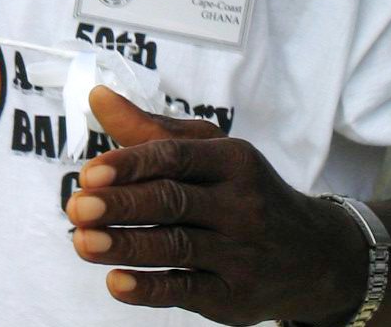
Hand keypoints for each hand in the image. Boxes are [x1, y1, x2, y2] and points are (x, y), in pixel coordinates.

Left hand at [66, 86, 365, 324]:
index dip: (130, 164)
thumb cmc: (244, 189)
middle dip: (120, 205)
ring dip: (125, 246)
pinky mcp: (234, 296)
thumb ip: (150, 129)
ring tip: (82, 242)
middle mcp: (240, 204)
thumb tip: (95, 94)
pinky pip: (187, 291)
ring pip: (175, 247)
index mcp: (232, 159)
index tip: (89, 172)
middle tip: (75, 206)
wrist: (315, 255)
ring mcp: (240, 253)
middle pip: (172, 202)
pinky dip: (149, 288)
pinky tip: (115, 282)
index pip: (175, 156)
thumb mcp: (210, 150)